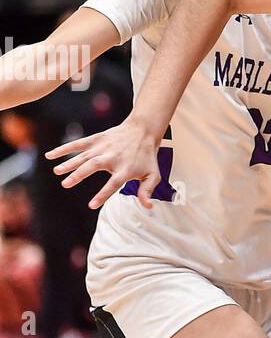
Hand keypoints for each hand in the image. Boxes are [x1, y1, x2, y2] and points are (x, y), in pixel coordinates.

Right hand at [45, 119, 162, 209]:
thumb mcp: (152, 175)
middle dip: (79, 175)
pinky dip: (64, 149)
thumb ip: (147, 191)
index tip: (91, 205)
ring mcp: (102, 147)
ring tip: (57, 172)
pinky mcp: (96, 139)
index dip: (102, 194)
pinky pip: (78, 144)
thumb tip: (148, 206)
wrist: (142, 131)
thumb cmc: (147, 157)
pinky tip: (50, 156)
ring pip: (83, 156)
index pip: (112, 184)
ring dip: (69, 163)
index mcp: (125, 169)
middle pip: (93, 167)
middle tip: (65, 184)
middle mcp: (112, 158)